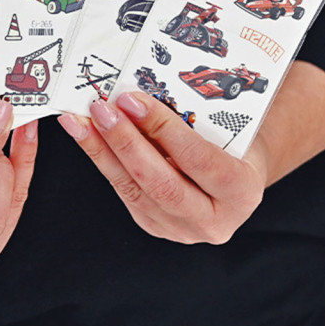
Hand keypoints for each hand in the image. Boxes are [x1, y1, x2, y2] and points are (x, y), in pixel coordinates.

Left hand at [58, 91, 265, 243]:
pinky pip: (125, 193)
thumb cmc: (236, 144)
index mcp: (242, 192)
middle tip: (103, 110)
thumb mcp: (228, 129)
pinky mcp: (155, 226)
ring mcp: (182, 230)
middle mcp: (214, 221)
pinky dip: (104, 162)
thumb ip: (195, 118)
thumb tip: (140, 96)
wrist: (236, 174)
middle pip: (162, 184)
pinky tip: (89, 138)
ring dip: (103, 152)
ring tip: (82, 122)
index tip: (133, 101)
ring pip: (135, 191)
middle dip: (126, 143)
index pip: (199, 160)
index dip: (163, 129)